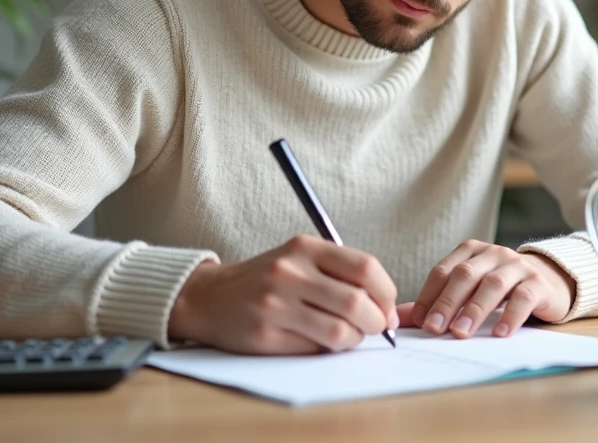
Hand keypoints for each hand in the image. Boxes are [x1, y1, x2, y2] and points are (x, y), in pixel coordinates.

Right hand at [167, 234, 397, 354]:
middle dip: (376, 323)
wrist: (210, 297)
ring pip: (340, 331)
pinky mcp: (264, 334)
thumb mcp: (301, 260)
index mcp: (305, 247)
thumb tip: (387, 309)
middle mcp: (290, 271)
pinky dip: (326, 349)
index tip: (388, 309)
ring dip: (354, 340)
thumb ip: (341, 274)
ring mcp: (275, 303)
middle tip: (375, 329)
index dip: (386, 293)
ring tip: (348, 336)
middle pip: (357, 303)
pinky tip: (318, 341)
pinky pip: (314, 348)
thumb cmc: (267, 281)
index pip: (366, 268)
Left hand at [399, 240, 575, 338]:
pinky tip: (499, 333)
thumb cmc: (500, 289)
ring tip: (461, 333)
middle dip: (447, 303)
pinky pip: (523, 297)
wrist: (549, 280)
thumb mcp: (469, 290)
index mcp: (470, 252)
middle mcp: (493, 253)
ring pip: (492, 284)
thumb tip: (398, 318)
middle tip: (434, 329)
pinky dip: (510, 316)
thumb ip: (436, 301)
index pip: (443, 271)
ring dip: (474, 310)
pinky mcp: (538, 283)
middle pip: (465, 276)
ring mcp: (517, 266)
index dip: (428, 295)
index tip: (418, 322)